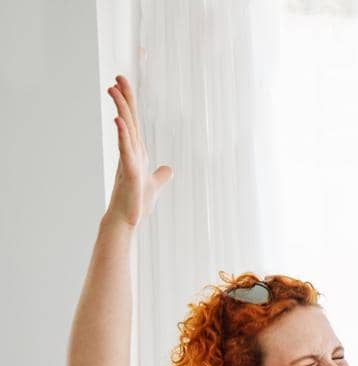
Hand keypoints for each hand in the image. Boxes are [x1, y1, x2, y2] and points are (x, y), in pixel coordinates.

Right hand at [105, 75, 171, 229]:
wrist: (128, 219)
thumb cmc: (137, 202)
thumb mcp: (155, 185)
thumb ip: (161, 175)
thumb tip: (169, 169)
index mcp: (137, 151)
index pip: (133, 122)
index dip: (130, 103)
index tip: (122, 84)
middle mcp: (132, 152)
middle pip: (128, 120)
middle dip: (124, 98)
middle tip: (117, 77)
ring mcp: (129, 160)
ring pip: (125, 130)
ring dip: (121, 110)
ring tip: (114, 90)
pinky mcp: (130, 171)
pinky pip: (125, 149)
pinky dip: (122, 134)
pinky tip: (119, 120)